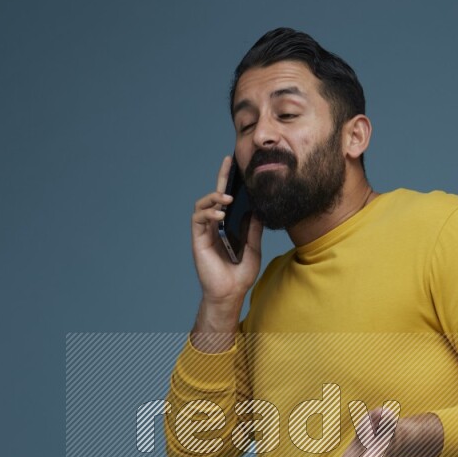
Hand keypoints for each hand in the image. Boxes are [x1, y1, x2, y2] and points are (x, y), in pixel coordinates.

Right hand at [191, 155, 263, 307]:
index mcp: (227, 226)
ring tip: (228, 199)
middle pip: (215, 196)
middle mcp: (215, 226)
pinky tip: (220, 214)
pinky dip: (208, 213)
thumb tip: (259, 209)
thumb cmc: (240, 275)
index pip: (228, 200)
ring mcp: (205, 232)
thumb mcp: (253, 248)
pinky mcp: (198, 240)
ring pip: (203, 204)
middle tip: (228, 162)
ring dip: (214, 197)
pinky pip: (198, 219)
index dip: (230, 182)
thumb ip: (254, 229)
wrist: (230, 293)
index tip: (237, 166)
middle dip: (221, 178)